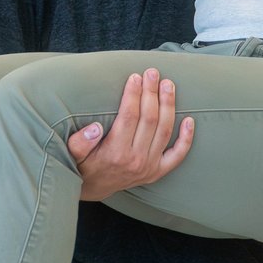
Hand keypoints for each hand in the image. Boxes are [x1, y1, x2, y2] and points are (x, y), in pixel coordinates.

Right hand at [65, 68, 194, 201]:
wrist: (94, 189)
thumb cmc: (84, 165)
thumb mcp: (72, 154)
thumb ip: (80, 141)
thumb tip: (95, 127)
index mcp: (115, 152)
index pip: (129, 117)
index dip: (133, 95)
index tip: (134, 77)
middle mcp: (136, 160)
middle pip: (149, 119)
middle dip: (151, 93)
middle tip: (152, 73)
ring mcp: (150, 167)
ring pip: (164, 130)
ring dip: (168, 105)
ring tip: (168, 84)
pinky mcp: (158, 172)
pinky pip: (177, 155)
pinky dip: (186, 138)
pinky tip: (190, 120)